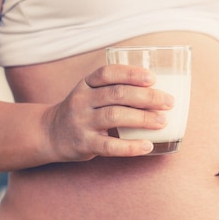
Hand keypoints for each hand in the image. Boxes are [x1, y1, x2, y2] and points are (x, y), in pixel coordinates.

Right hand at [44, 64, 173, 160]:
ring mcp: (81, 122)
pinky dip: (131, 146)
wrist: (49, 134)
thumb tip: (159, 92)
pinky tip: (147, 145)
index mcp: (86, 84)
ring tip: (163, 121)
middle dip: (147, 97)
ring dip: (143, 118)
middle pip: (117, 94)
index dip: (131, 73)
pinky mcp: (84, 144)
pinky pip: (110, 146)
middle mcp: (82, 100)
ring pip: (115, 116)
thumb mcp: (91, 93)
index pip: (108, 73)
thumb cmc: (83, 111)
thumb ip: (116, 90)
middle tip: (169, 102)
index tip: (153, 78)